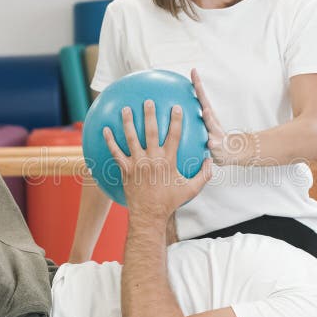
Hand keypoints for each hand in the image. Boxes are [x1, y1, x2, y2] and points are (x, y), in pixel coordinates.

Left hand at [103, 100, 212, 221]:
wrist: (149, 215)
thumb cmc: (170, 202)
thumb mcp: (191, 189)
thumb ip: (203, 175)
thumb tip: (211, 161)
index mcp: (168, 160)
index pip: (174, 136)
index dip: (176, 121)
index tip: (176, 107)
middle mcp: (152, 159)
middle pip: (151, 131)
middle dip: (150, 114)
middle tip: (148, 101)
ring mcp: (137, 163)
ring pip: (131, 138)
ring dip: (128, 122)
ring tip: (126, 109)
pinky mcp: (125, 169)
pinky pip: (115, 152)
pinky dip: (110, 141)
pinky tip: (105, 130)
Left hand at [191, 68, 256, 165]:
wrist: (235, 152)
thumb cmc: (215, 140)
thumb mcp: (205, 128)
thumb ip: (195, 120)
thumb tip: (177, 111)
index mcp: (208, 117)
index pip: (201, 98)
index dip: (197, 84)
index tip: (193, 70)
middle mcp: (213, 122)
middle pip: (207, 105)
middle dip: (201, 94)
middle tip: (196, 83)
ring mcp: (217, 133)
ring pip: (212, 125)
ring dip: (209, 118)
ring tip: (206, 111)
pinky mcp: (220, 147)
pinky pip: (216, 146)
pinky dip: (214, 145)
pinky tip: (211, 144)